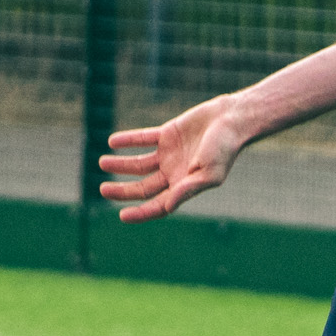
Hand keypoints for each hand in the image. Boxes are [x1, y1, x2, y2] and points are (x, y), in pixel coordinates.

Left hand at [99, 94, 248, 221]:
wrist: (233, 119)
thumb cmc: (225, 149)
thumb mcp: (209, 173)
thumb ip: (187, 189)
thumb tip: (167, 206)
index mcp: (183, 187)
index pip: (158, 206)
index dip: (141, 214)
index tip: (122, 216)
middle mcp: (174, 173)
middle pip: (143, 188)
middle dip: (123, 190)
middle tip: (103, 189)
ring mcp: (169, 154)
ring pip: (139, 164)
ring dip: (120, 164)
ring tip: (102, 162)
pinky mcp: (167, 135)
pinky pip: (143, 139)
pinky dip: (128, 140)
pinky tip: (112, 141)